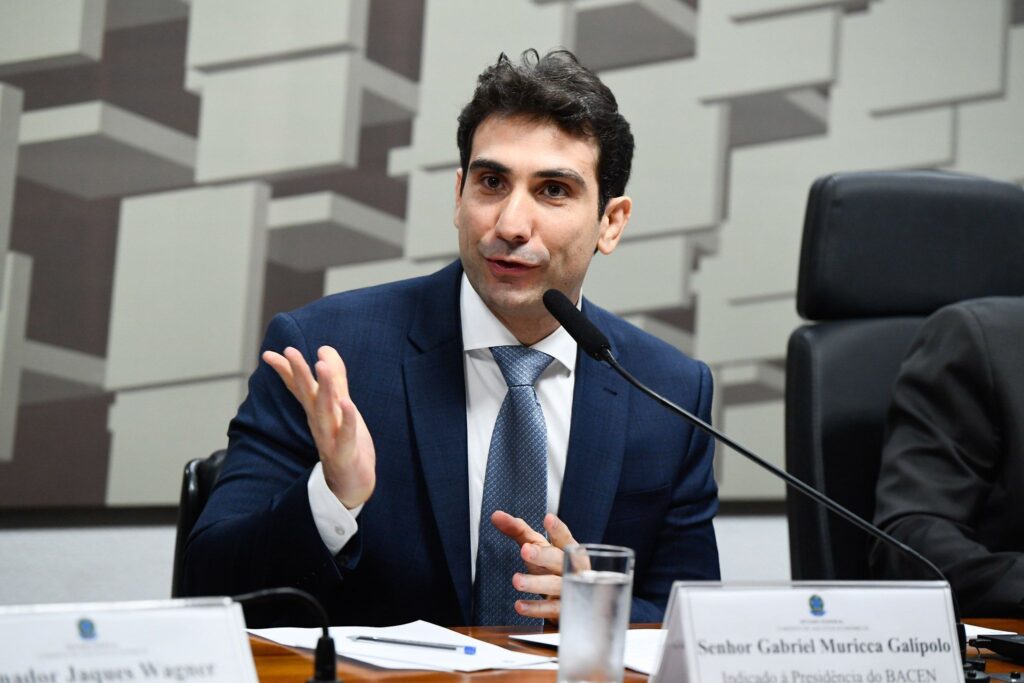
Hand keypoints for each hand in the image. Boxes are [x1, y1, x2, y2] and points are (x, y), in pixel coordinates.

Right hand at [262, 345, 375, 508]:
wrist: (350, 486)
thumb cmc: (344, 444)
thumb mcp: (340, 407)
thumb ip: (334, 379)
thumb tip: (324, 349)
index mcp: (317, 413)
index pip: (299, 389)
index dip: (287, 370)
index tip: (269, 353)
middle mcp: (320, 424)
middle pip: (309, 396)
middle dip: (300, 373)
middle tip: (290, 351)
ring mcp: (331, 439)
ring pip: (325, 412)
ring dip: (324, 389)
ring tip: (321, 366)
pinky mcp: (345, 455)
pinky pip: (346, 436)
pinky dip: (347, 420)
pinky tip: (347, 403)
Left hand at [490, 511, 577, 621]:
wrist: (574, 598)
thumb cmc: (552, 565)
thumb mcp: (537, 546)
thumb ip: (518, 530)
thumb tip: (496, 516)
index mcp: (567, 549)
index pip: (564, 537)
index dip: (557, 529)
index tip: (548, 518)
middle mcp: (572, 568)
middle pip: (560, 560)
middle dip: (543, 555)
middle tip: (525, 549)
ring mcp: (571, 590)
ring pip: (555, 585)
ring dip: (536, 583)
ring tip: (516, 580)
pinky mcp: (564, 610)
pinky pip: (551, 610)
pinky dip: (536, 608)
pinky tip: (520, 605)